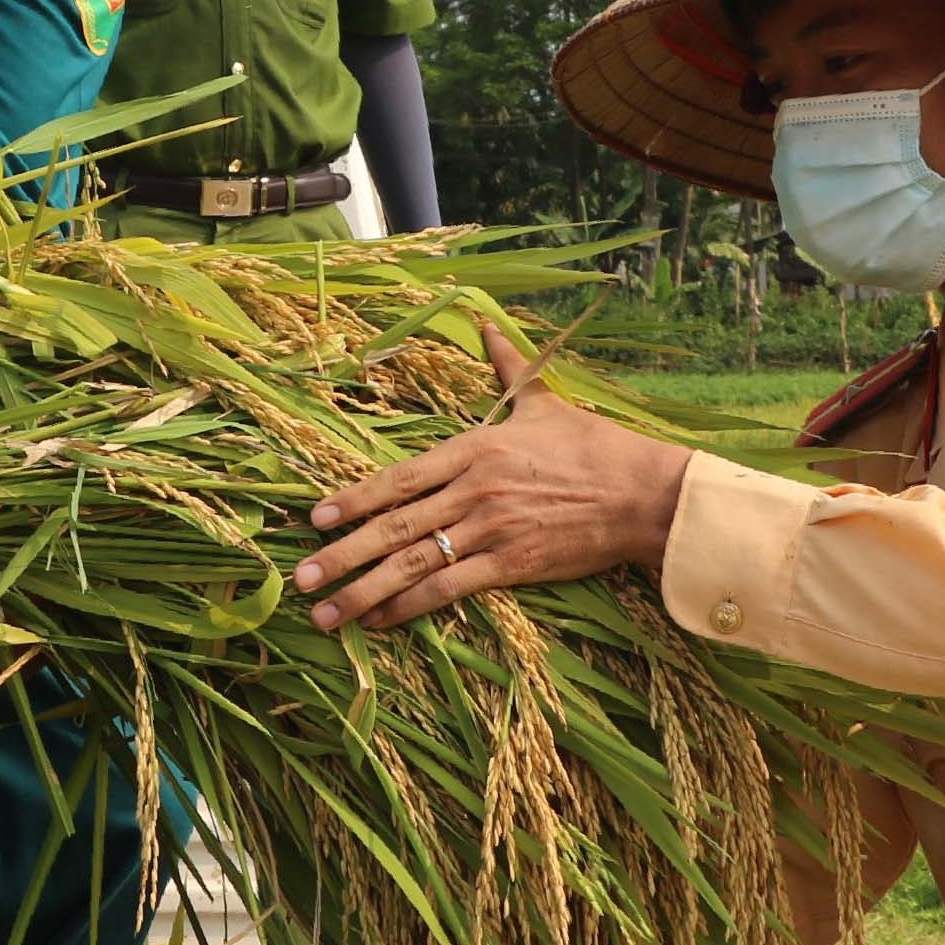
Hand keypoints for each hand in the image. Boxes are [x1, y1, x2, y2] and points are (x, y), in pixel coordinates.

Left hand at [295, 323, 693, 631]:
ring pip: (412, 564)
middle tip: (300, 579)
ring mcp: (489, 530)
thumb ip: (506, 366)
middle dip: (340, 555)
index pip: (398, 477)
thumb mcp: (544, 401)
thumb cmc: (594, 447)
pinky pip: (449, 590)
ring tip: (325, 613)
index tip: (314, 518)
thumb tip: (484, 322)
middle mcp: (472, 490)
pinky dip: (411, 608)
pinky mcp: (511, 565)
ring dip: (364, 591)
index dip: (352, 498)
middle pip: (392, 525)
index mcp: (473, 448)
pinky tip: (381, 622)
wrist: (644, 494)